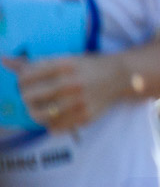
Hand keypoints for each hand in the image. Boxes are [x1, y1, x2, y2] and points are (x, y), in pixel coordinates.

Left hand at [2, 54, 123, 132]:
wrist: (121, 76)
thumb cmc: (88, 66)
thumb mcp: (66, 59)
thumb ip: (36, 63)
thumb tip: (4, 60)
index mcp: (65, 65)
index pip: (26, 77)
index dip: (20, 81)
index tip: (25, 82)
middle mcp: (71, 83)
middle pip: (29, 97)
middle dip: (25, 97)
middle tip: (31, 96)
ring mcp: (79, 102)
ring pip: (40, 115)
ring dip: (35, 112)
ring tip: (40, 108)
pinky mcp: (85, 116)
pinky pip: (56, 127)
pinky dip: (51, 124)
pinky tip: (55, 115)